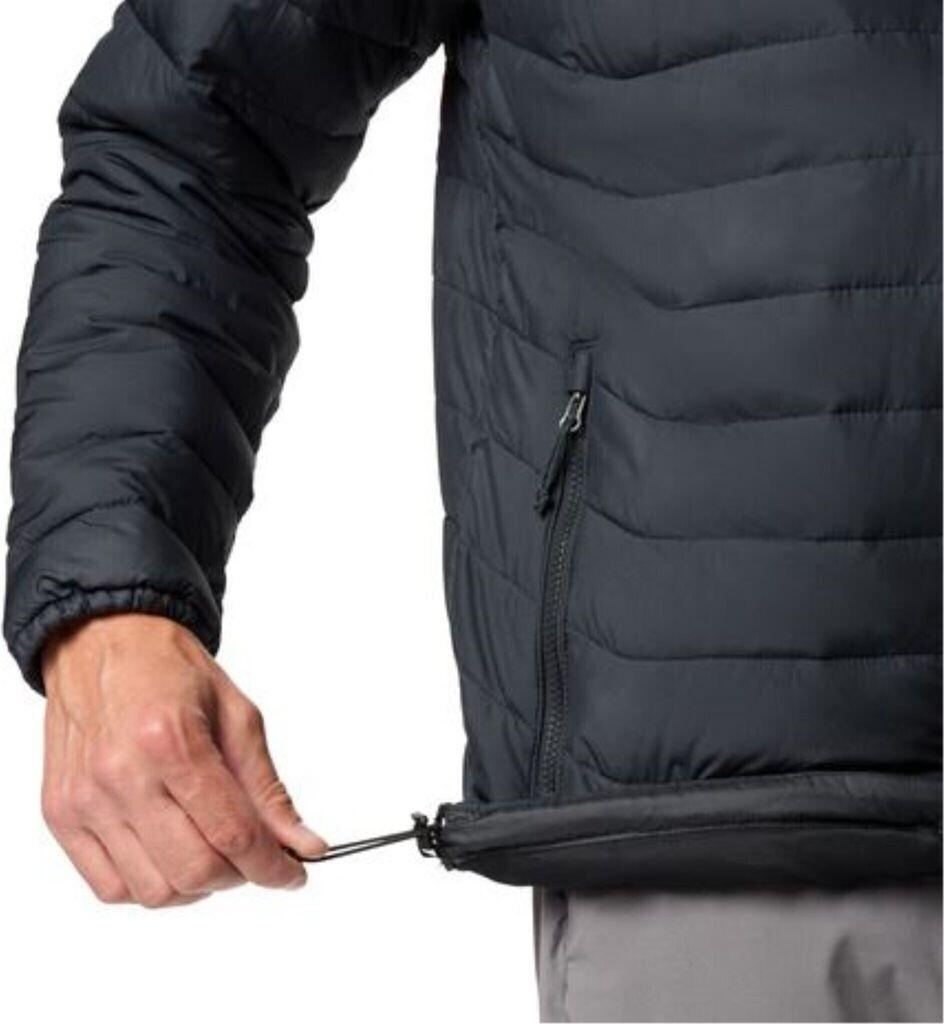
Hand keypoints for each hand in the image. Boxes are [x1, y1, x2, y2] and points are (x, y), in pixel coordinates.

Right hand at [39, 613, 326, 906]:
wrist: (105, 643)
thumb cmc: (172, 672)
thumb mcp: (238, 716)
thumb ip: (268, 789)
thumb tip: (303, 846)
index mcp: (171, 741)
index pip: (232, 832)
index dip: (272, 865)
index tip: (293, 874)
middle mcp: (121, 775)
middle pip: (194, 871)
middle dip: (239, 876)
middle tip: (253, 855)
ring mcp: (85, 800)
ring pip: (154, 892)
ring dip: (197, 886)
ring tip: (211, 850)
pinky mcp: (61, 816)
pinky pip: (111, 888)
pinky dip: (151, 887)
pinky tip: (171, 854)